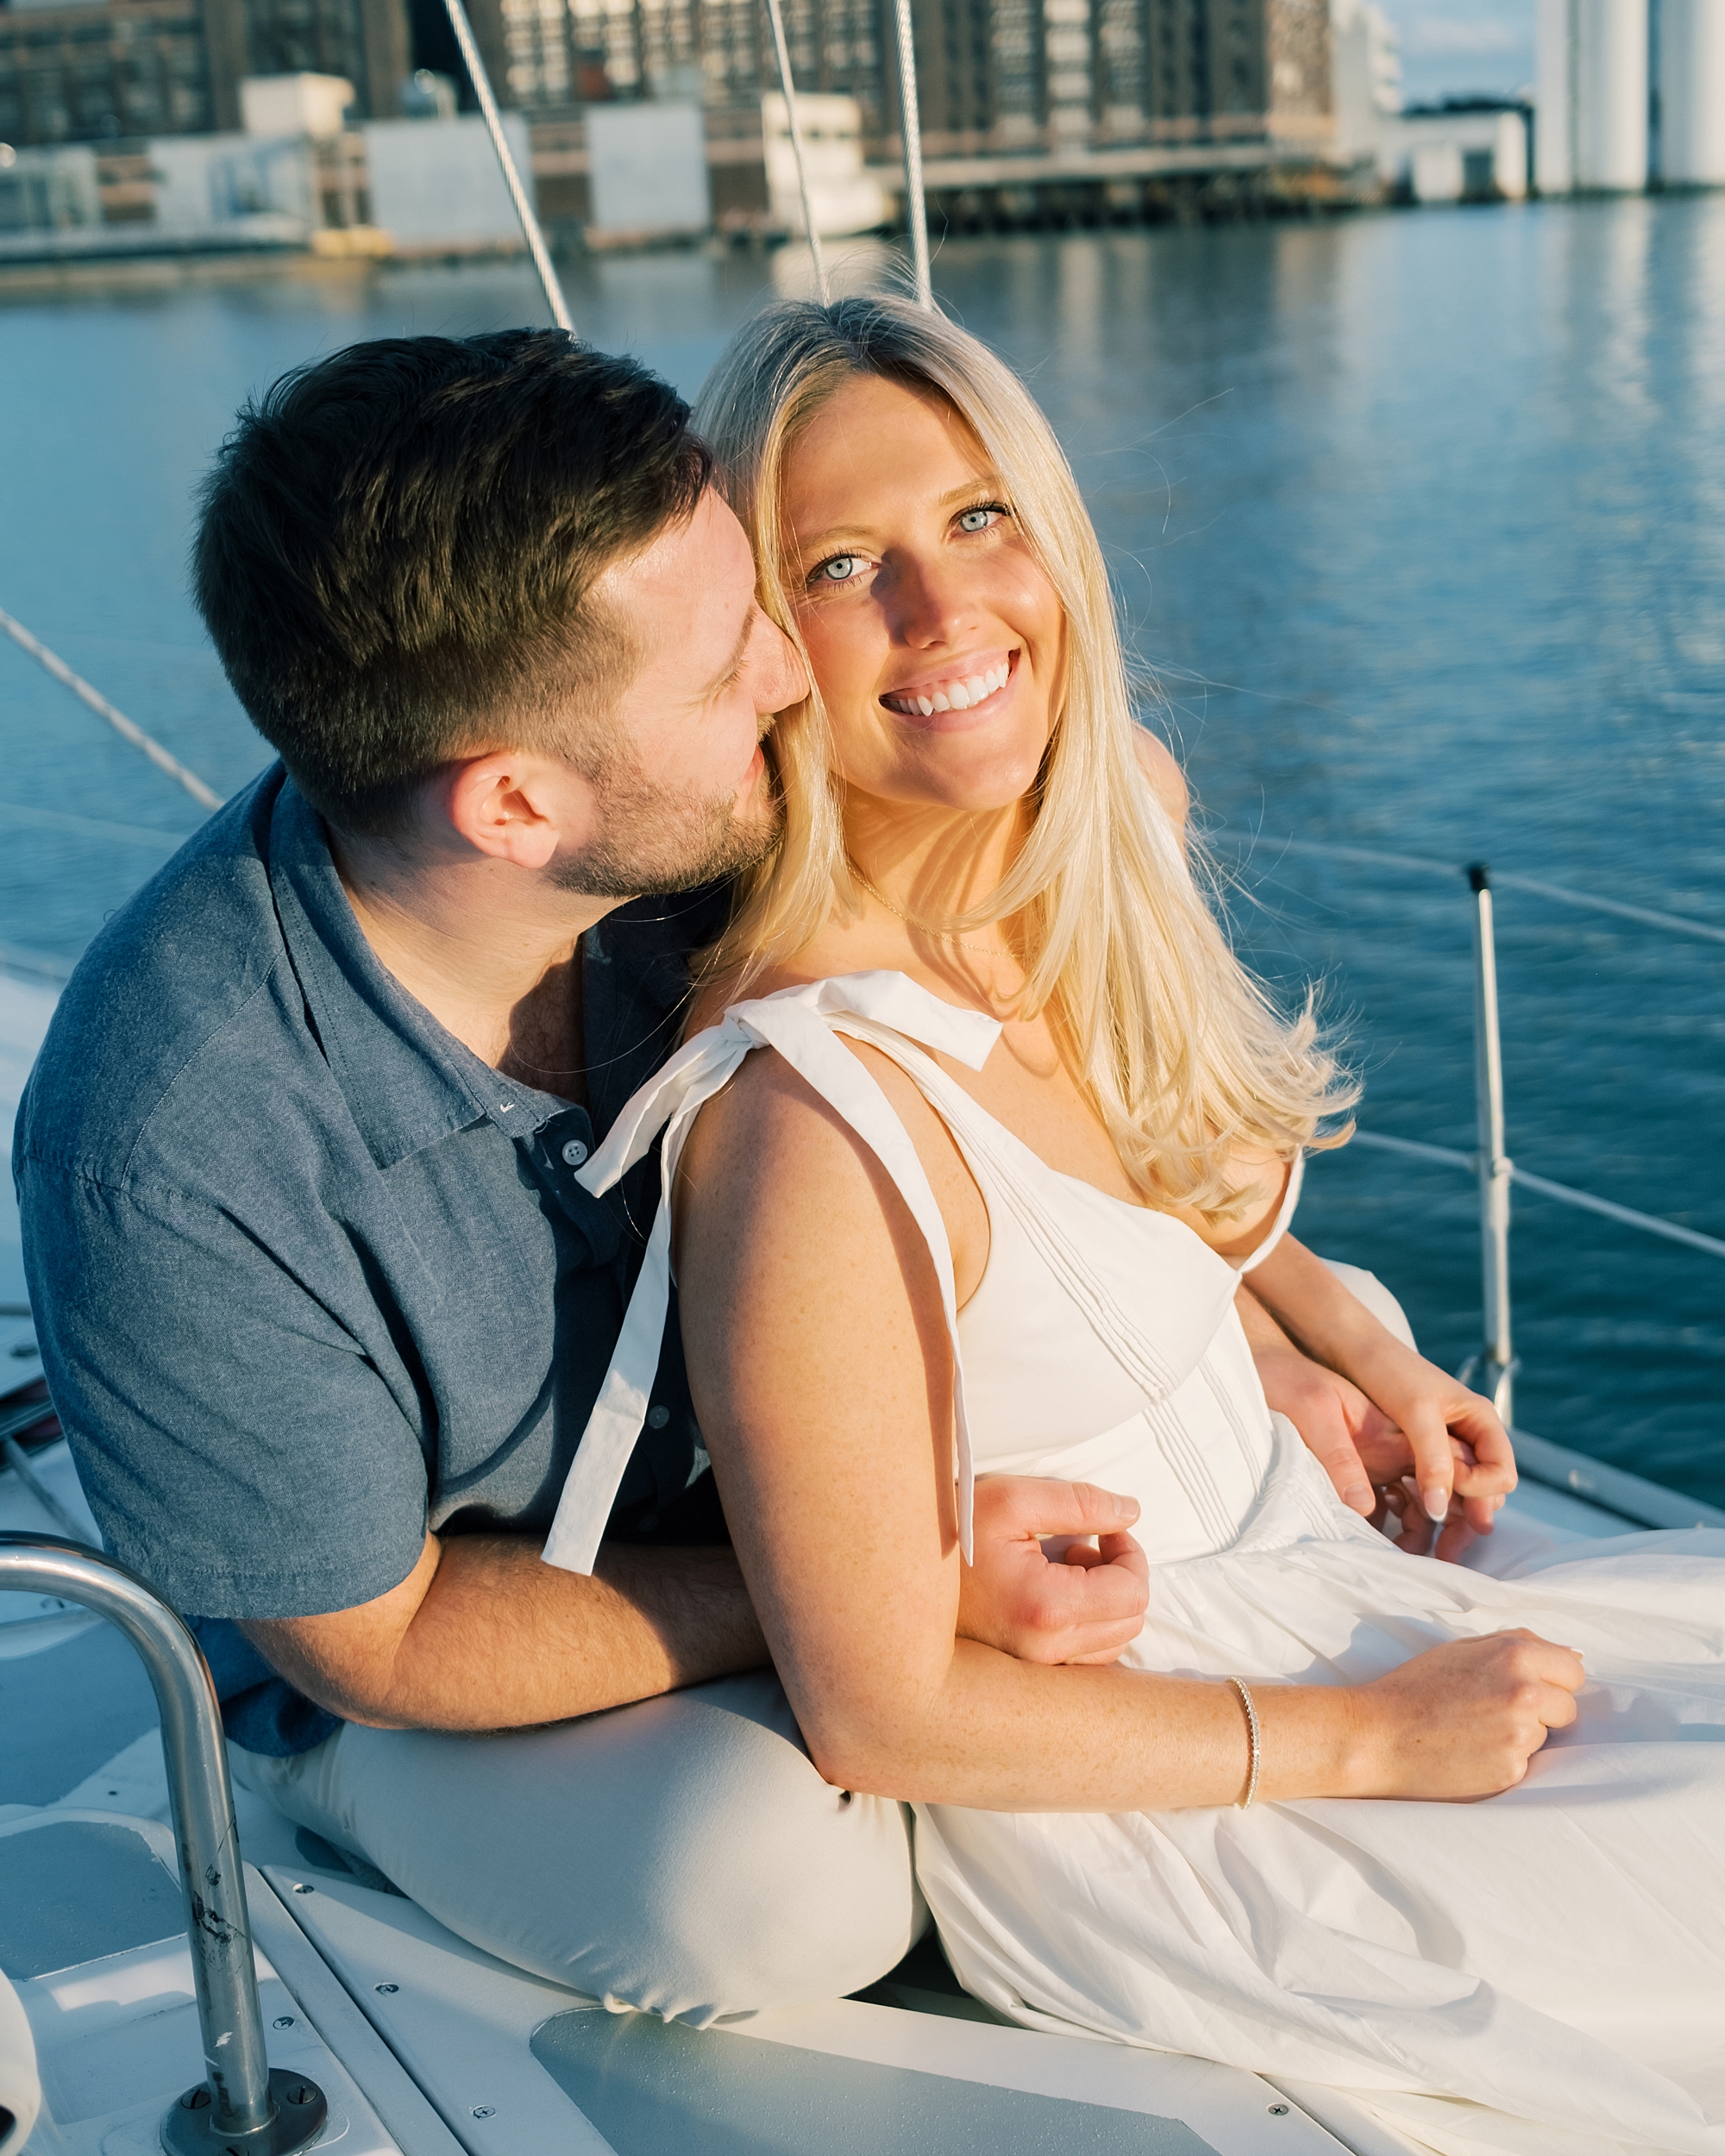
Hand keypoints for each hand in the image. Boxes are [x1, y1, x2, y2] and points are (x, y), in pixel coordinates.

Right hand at [960, 1476, 1148, 1665]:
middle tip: (1086, 1543)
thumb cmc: (949, 1533)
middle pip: (1129, 1622)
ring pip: (1111, 1644)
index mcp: (1048, 1608)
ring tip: (1065, 1567)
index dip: (1131, 1554)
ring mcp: (1034, 1667)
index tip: (1107, 1531)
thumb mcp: (1012, 1500)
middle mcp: (1045, 1650)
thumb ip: (1080, 1503)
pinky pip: (1083, 1657)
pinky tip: (1055, 1593)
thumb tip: (1130, 1513)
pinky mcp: (1024, 1672)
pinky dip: (1086, 1624)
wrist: (898, 1576)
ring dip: (1105, 1602)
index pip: (1133, 1592)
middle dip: (1121, 1576)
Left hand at [1342, 1336, 1516, 1547]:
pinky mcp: (1418, 1453)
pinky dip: (1426, 1507)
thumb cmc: (1390, 1373)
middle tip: (1448, 1555)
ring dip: (1448, 1522)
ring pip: (1458, 1494)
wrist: (1353, 1350)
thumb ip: (1434, 1461)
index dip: (1480, 1490)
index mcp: (1480, 1421)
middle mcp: (1469, 1436)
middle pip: (1485, 1491)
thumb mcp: (1416, 1415)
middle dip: (1469, 1521)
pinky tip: (1407, 1525)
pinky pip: (1433, 1488)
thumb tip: (1445, 1512)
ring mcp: (1444, 1446)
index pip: (1501, 1473)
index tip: (1447, 1493)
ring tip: (1431, 1553)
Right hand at [1353, 1629, 1584, 1799]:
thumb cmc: (1417, 1687)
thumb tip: (1573, 1655)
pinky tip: (1472, 1751)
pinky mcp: (1511, 1769)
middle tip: (1497, 1711)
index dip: (1553, 1680)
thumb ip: (1518, 1645)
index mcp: (1515, 1655)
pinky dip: (1504, 1759)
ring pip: (1544, 1736)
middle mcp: (1525, 1693)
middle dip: (1543, 1710)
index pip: (1573, 1670)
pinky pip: (1524, 1763)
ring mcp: (1520, 1734)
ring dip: (1521, 1735)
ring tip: (1476, 1730)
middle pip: (1567, 1707)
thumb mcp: (1463, 1649)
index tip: (1531, 1687)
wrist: (1379, 1734)